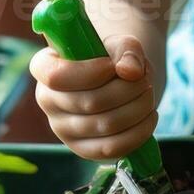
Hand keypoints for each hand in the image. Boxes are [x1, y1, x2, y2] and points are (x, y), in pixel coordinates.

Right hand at [29, 34, 158, 161]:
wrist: (117, 80)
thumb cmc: (112, 58)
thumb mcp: (120, 44)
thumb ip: (127, 51)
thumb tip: (131, 72)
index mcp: (44, 67)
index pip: (55, 76)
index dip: (89, 72)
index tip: (112, 65)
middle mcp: (47, 100)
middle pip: (89, 102)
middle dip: (127, 89)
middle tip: (145, 79)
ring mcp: (62, 129)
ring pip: (104, 125)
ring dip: (138, 108)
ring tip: (148, 93)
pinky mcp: (82, 149)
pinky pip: (112, 148)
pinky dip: (139, 132)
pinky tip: (150, 115)